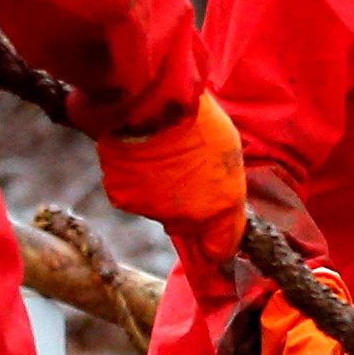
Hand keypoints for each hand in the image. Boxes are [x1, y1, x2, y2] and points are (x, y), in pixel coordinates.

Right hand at [97, 92, 249, 264]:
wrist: (151, 106)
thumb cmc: (197, 120)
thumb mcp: (229, 152)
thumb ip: (223, 185)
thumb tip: (217, 201)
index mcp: (222, 206)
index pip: (221, 248)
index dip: (218, 245)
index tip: (214, 240)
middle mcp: (189, 217)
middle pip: (190, 228)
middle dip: (191, 211)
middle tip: (187, 178)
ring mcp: (154, 211)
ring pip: (160, 211)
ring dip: (162, 193)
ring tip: (162, 158)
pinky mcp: (124, 200)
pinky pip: (134, 197)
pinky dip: (136, 183)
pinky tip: (140, 159)